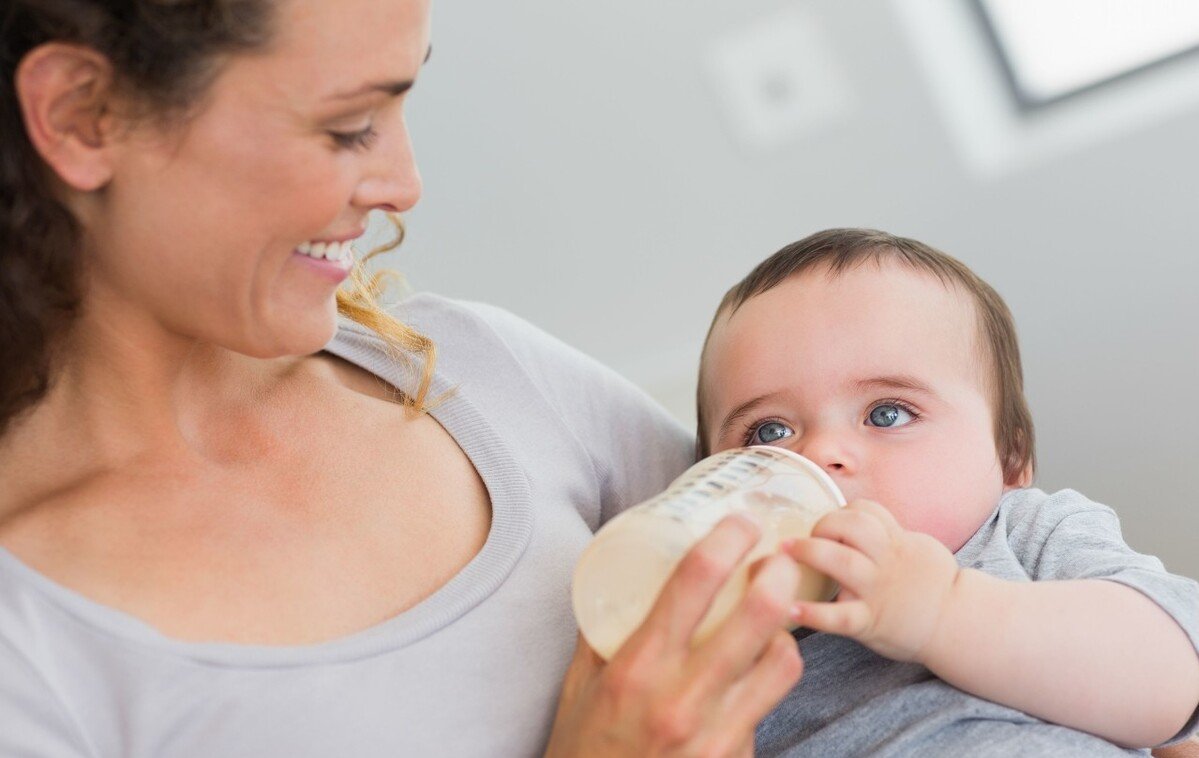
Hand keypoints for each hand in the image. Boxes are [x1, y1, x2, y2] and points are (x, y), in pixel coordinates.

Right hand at [545, 515, 803, 756]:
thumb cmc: (583, 748)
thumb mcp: (580, 684)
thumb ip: (604, 631)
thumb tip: (625, 576)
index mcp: (636, 667)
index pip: (694, 581)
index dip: (728, 539)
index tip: (740, 523)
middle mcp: (682, 699)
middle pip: (760, 615)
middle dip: (779, 572)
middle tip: (777, 558)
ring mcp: (716, 736)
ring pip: (783, 663)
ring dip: (784, 632)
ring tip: (774, 620)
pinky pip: (767, 710)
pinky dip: (765, 685)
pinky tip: (750, 679)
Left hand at [783, 499, 959, 662]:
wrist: (956, 624)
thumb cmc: (930, 586)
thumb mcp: (916, 548)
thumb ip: (887, 534)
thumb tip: (854, 517)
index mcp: (896, 543)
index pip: (868, 511)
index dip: (844, 511)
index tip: (832, 521)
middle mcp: (885, 563)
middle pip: (853, 527)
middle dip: (824, 524)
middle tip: (806, 535)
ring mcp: (877, 591)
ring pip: (842, 561)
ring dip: (809, 552)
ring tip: (784, 552)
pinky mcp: (870, 621)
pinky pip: (839, 616)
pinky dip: (814, 614)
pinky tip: (792, 609)